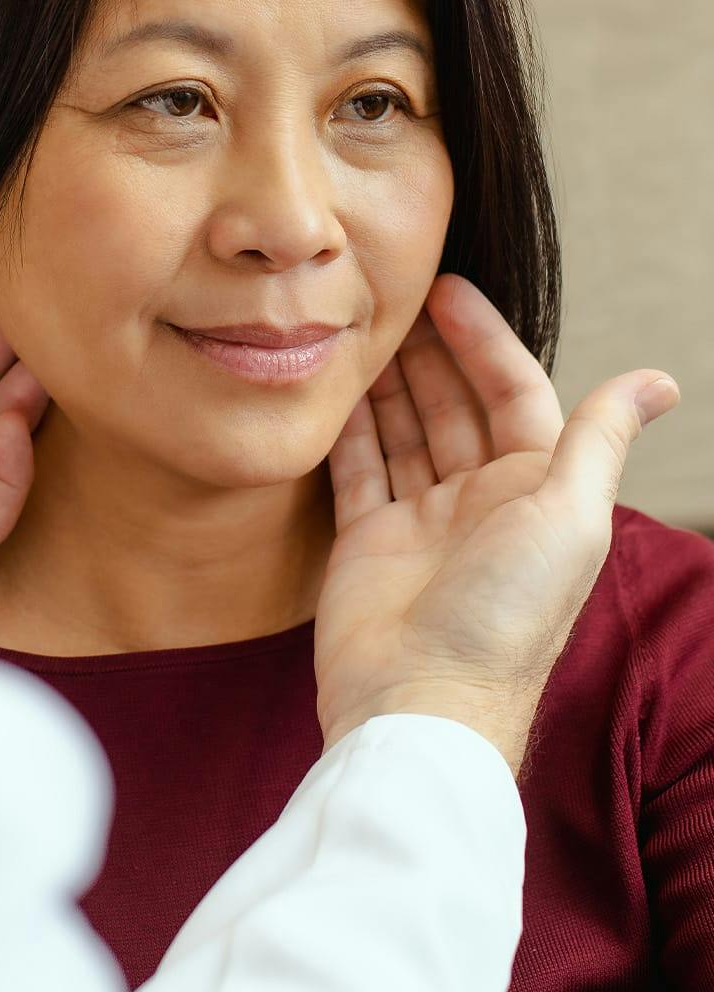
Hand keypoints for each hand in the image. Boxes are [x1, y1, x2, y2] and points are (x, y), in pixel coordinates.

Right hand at [317, 273, 679, 776]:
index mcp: (535, 490)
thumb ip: (597, 439)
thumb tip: (660, 380)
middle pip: (453, 406)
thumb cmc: (505, 616)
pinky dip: (347, 430)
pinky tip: (331, 389)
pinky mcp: (368, 542)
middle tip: (390, 298)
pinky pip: (358, 470)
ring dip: (386, 381)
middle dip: (428, 351)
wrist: (422, 702)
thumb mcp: (569, 517)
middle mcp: (480, 500)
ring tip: (356, 330)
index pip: (511, 392)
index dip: (484, 339)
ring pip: (403, 431)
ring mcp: (421, 521)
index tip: (446, 289)